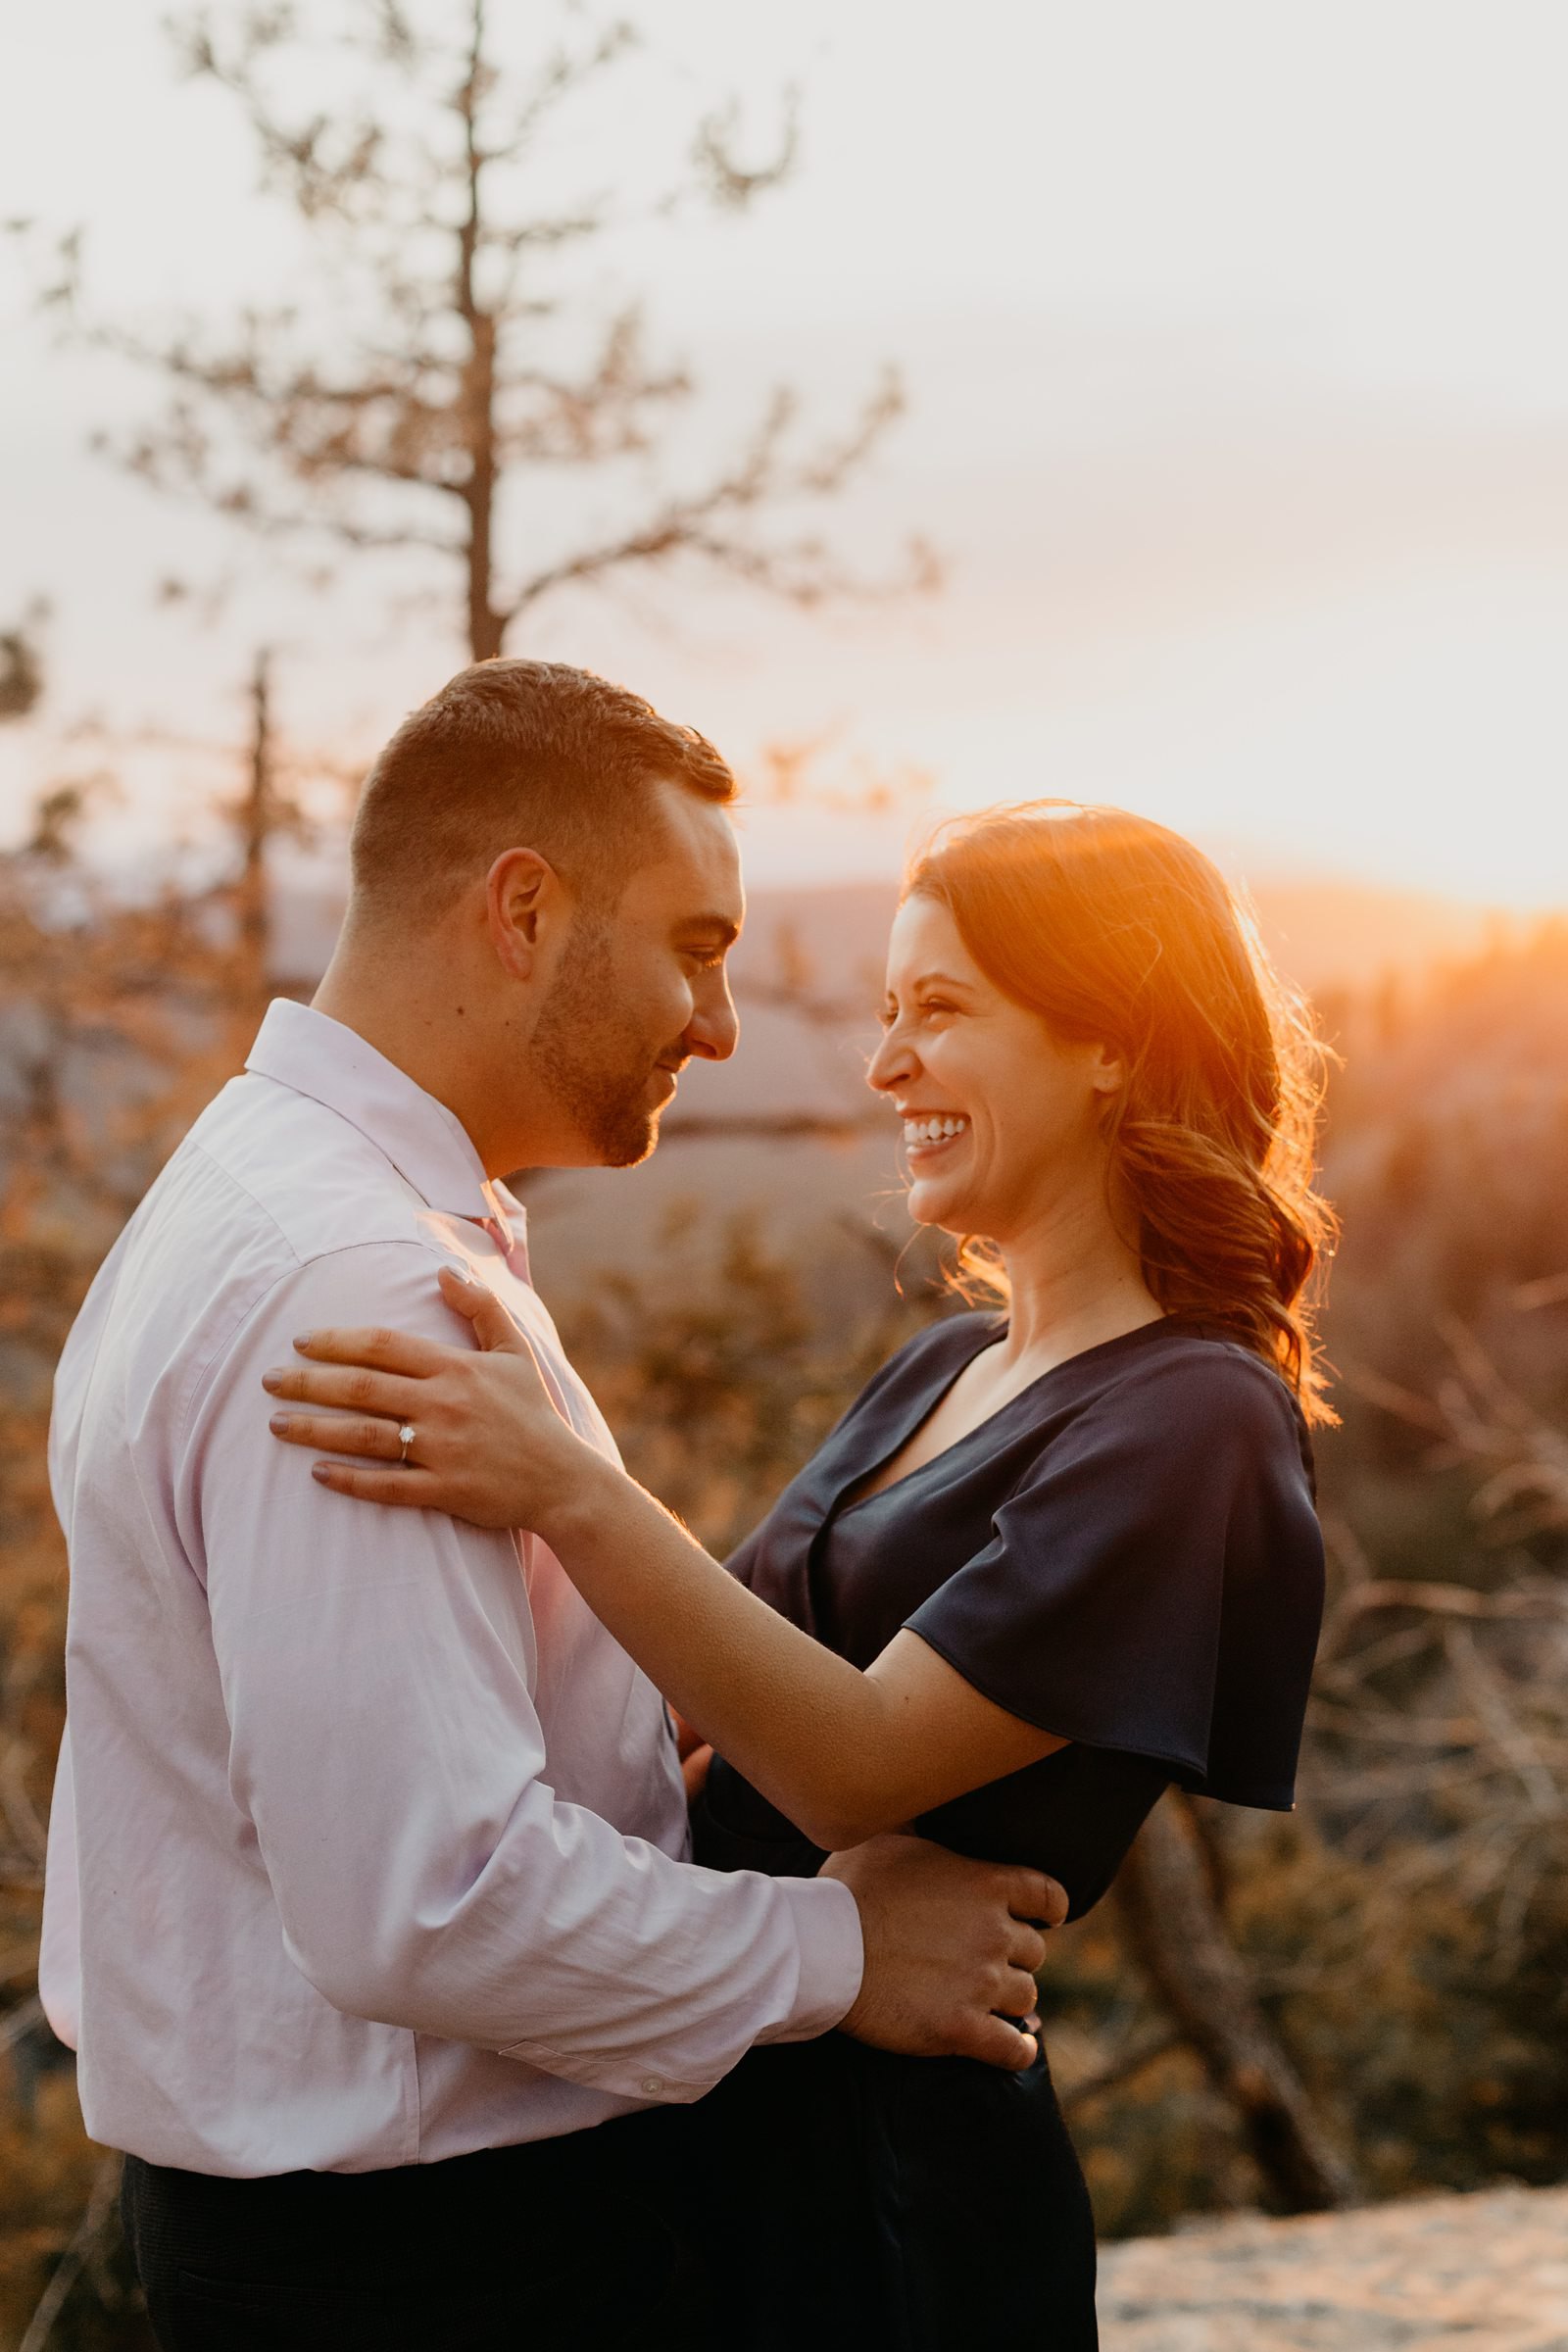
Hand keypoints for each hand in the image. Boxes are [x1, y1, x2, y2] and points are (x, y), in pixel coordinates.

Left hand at [261, 1268, 604, 1533]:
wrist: (563, 1480)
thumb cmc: (533, 1413)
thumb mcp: (515, 1351)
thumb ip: (481, 1308)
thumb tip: (444, 1272)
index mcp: (456, 1369)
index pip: (383, 1346)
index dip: (337, 1341)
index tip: (301, 1341)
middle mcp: (444, 1406)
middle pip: (361, 1388)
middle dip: (308, 1382)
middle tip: (267, 1381)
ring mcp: (443, 1451)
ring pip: (365, 1436)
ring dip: (315, 1429)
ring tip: (276, 1424)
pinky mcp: (445, 1491)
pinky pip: (387, 1486)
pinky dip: (350, 1480)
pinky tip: (317, 1473)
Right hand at [824, 1834, 1065, 2071]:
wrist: (822, 1950)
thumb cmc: (849, 1889)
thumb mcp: (886, 1837)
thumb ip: (918, 1823)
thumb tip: (918, 1797)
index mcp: (985, 1884)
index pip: (1048, 1895)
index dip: (1049, 1909)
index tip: (1047, 1918)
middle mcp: (994, 1934)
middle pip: (1034, 1952)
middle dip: (1015, 1956)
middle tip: (989, 1959)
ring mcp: (981, 1984)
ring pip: (1025, 1998)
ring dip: (1010, 2000)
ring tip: (992, 2001)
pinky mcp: (961, 2029)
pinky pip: (1012, 2048)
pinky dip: (1017, 2049)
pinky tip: (1014, 2047)